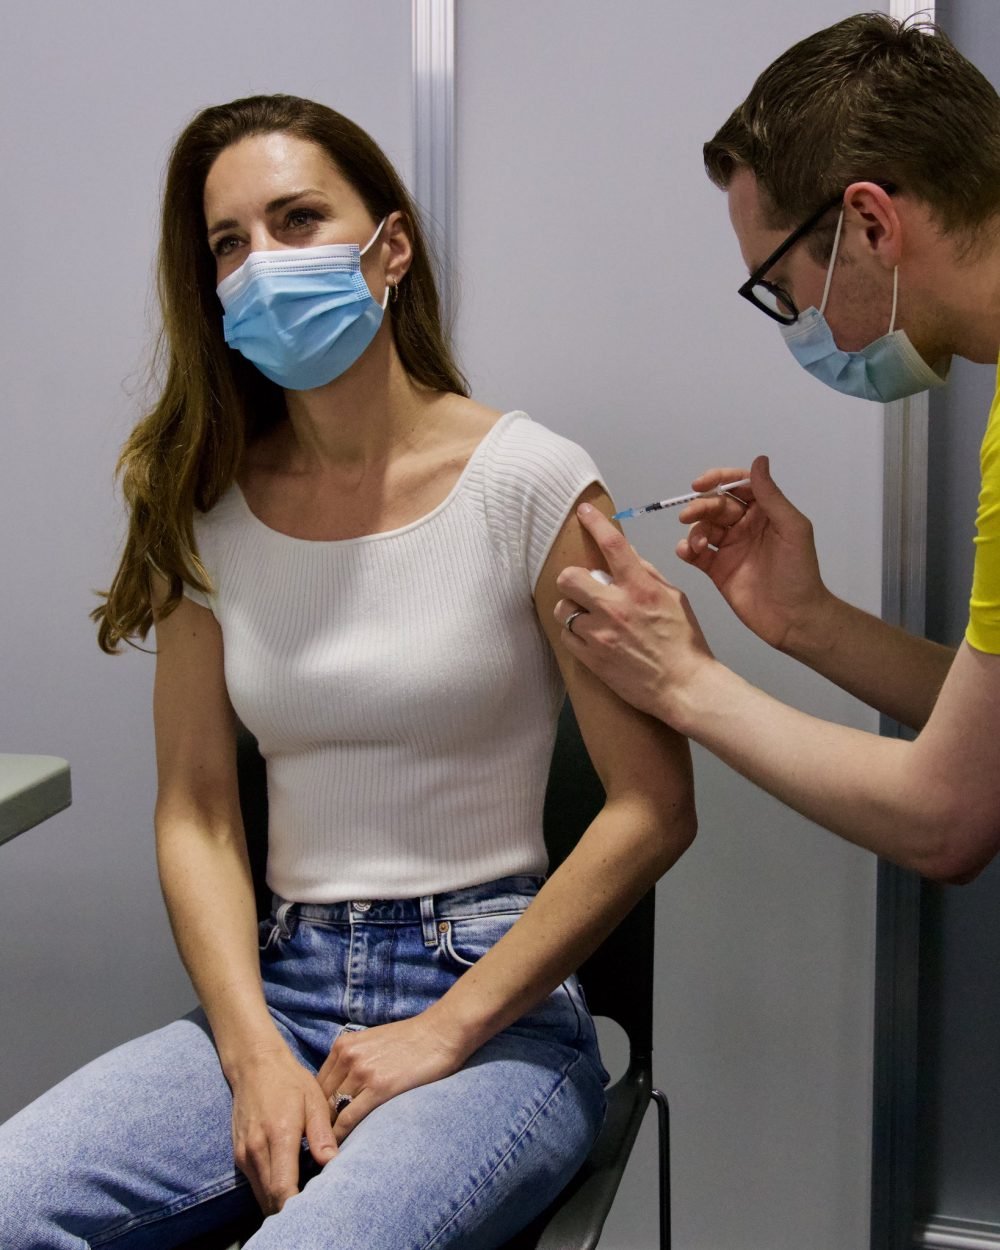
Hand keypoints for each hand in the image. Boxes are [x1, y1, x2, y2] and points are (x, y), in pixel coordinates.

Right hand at [229, 1046, 336, 1214]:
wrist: (255, 1065)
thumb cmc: (290, 1081)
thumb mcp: (314, 1100)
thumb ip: (321, 1133)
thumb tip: (331, 1162)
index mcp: (278, 1136)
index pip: (282, 1188)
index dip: (296, 1206)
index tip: (315, 1207)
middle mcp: (256, 1150)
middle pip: (270, 1199)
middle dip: (291, 1208)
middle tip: (314, 1204)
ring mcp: (244, 1154)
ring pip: (261, 1195)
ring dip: (279, 1202)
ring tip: (304, 1197)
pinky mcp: (239, 1154)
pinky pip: (255, 1183)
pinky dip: (270, 1190)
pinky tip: (289, 1183)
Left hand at [317, 1013, 468, 1145]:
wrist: (440, 1033)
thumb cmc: (410, 1041)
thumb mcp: (371, 1043)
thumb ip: (352, 1062)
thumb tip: (340, 1090)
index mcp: (343, 1046)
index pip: (316, 1086)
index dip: (314, 1109)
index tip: (317, 1127)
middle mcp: (347, 1057)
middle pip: (320, 1099)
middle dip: (318, 1123)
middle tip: (317, 1145)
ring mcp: (362, 1071)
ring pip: (332, 1111)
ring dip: (327, 1133)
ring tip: (325, 1153)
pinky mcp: (380, 1087)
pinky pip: (349, 1118)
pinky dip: (341, 1136)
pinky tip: (340, 1150)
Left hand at [554, 507, 714, 721]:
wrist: (683, 686)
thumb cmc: (684, 642)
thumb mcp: (674, 598)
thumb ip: (647, 574)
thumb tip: (626, 555)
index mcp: (641, 588)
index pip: (613, 545)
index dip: (595, 523)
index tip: (584, 512)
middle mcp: (616, 607)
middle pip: (569, 577)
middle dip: (573, 579)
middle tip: (583, 588)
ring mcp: (600, 634)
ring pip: (562, 608)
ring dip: (572, 610)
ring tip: (589, 618)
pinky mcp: (590, 657)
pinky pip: (565, 635)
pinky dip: (575, 634)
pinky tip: (591, 638)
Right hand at [675, 455, 831, 652]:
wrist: (794, 618)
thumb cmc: (799, 572)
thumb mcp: (792, 528)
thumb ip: (771, 495)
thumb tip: (758, 460)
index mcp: (765, 512)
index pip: (738, 486)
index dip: (719, 480)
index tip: (701, 484)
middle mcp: (745, 526)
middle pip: (716, 506)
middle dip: (701, 506)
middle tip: (688, 515)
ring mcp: (730, 548)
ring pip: (703, 527)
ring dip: (694, 530)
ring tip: (695, 544)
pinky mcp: (717, 569)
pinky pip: (696, 554)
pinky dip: (686, 550)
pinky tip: (685, 552)